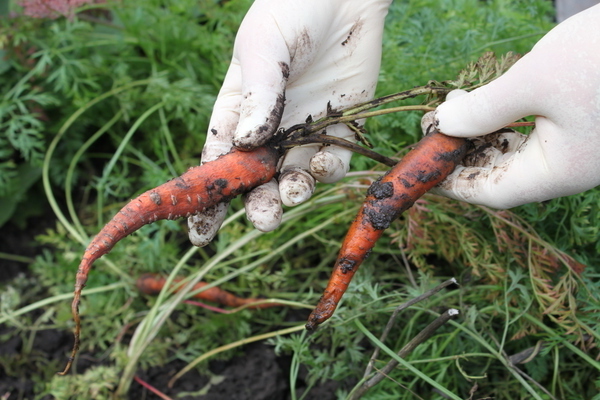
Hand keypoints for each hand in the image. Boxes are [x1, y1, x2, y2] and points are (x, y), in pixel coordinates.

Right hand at [189, 0, 391, 245]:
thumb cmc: (290, 10)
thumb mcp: (264, 47)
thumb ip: (258, 95)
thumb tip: (247, 144)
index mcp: (236, 110)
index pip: (217, 161)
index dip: (207, 197)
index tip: (200, 231)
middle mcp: (268, 128)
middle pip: (256, 180)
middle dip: (257, 205)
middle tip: (263, 217)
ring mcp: (304, 130)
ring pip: (293, 178)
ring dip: (292, 194)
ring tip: (294, 191)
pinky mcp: (340, 126)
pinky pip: (332, 162)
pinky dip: (327, 171)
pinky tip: (324, 162)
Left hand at [432, 5, 599, 208]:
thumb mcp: (534, 82)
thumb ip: (484, 108)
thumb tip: (444, 123)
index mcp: (561, 171)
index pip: (492, 192)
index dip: (453, 184)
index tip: (424, 168)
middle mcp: (570, 166)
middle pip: (501, 173)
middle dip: (463, 154)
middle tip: (432, 130)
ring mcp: (578, 146)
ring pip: (515, 152)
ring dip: (481, 134)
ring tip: (454, 108)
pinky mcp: (582, 123)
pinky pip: (532, 133)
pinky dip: (503, 120)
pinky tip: (484, 100)